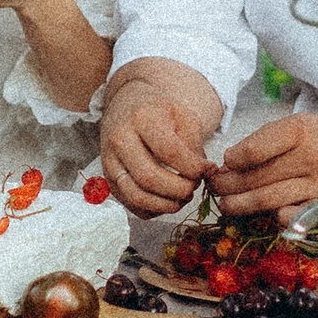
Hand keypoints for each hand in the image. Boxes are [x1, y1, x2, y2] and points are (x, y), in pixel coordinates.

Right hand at [99, 59, 221, 216]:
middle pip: (149, 178)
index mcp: (142, 118)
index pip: (169, 151)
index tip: (208, 170)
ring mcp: (110, 162)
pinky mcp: (109, 180)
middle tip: (194, 186)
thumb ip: (195, 144)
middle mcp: (120, 140)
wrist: (129, 107)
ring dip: (166, 204)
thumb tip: (204, 173)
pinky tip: (168, 200)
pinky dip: (154, 210)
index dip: (193, 168)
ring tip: (183, 197)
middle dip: (179, 190)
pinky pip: (131, 205)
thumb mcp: (183, 116)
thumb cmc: (159, 112)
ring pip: (137, 196)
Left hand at [212, 112, 317, 216]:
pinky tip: (263, 214)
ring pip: (263, 200)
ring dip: (238, 205)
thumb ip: (273, 139)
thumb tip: (236, 158)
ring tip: (226, 204)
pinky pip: (288, 217)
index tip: (226, 163)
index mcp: (298, 131)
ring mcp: (313, 185)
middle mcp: (304, 157)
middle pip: (251, 178)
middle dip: (226, 186)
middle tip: (216, 188)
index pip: (249, 151)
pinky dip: (272, 217)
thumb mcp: (308, 123)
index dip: (231, 160)